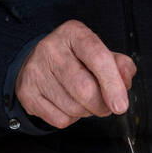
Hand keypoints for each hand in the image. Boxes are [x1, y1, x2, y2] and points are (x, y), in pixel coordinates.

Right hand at [14, 19, 135, 129]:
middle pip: (84, 89)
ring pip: (72, 107)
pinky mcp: (27, 92)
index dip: (113, 84)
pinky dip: (71, 118)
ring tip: (84, 100)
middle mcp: (51, 48)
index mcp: (73, 33)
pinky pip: (59, 119)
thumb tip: (125, 83)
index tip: (121, 105)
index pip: (98, 58)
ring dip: (87, 112)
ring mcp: (35, 71)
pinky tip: (68, 104)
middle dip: (102, 105)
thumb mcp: (100, 53)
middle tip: (107, 106)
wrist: (37, 61)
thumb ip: (120, 66)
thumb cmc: (75, 58)